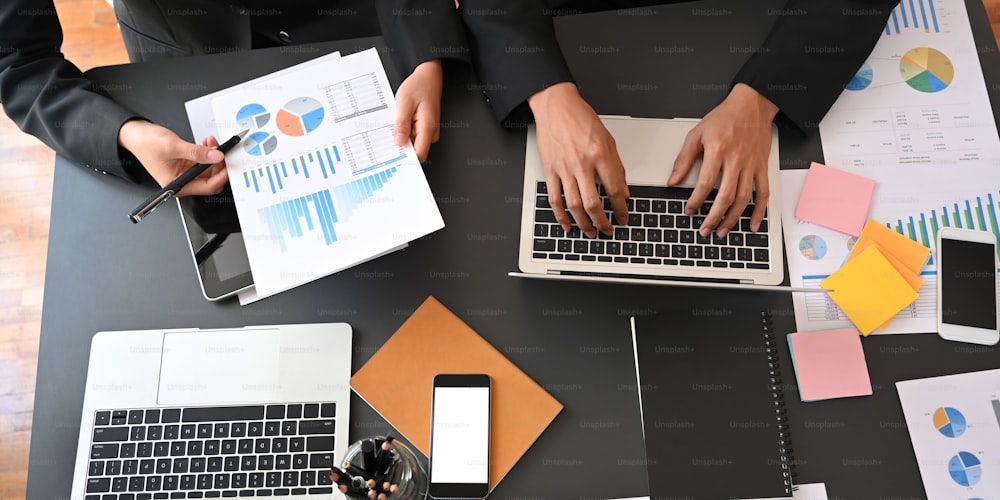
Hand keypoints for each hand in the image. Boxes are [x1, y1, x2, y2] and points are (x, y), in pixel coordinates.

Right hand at [117, 119, 228, 196]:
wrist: (135, 134)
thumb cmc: (146, 143)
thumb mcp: (174, 146)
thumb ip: (197, 152)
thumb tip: (216, 156)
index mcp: (178, 185)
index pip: (207, 187)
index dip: (221, 175)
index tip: (228, 163)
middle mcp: (183, 182)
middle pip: (211, 180)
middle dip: (219, 165)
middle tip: (223, 151)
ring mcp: (186, 174)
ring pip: (209, 170)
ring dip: (214, 156)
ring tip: (212, 143)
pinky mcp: (187, 165)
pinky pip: (204, 162)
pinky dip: (208, 153)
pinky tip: (207, 144)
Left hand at [392, 59, 442, 161]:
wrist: (428, 76)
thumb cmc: (419, 86)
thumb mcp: (405, 103)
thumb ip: (402, 124)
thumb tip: (399, 143)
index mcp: (428, 127)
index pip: (419, 154)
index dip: (406, 158)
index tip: (393, 158)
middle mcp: (431, 131)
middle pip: (415, 150)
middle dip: (401, 146)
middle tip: (389, 135)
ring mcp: (429, 130)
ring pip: (413, 142)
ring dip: (402, 137)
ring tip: (395, 123)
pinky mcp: (425, 127)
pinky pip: (413, 135)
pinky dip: (404, 131)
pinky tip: (399, 121)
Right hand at [528, 82, 628, 237]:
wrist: (556, 105)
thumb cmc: (581, 118)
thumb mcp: (608, 139)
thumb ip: (617, 167)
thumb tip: (624, 190)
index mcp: (601, 154)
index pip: (615, 190)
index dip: (620, 208)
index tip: (623, 218)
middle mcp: (582, 163)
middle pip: (593, 203)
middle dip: (602, 222)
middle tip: (607, 231)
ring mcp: (564, 168)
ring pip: (574, 205)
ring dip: (583, 223)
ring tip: (590, 232)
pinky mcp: (550, 169)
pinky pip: (554, 198)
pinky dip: (560, 215)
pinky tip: (566, 224)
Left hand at [669, 83, 777, 236]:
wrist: (752, 105)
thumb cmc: (725, 117)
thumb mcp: (697, 133)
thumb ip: (684, 159)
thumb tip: (673, 180)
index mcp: (718, 150)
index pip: (706, 183)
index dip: (696, 200)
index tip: (689, 210)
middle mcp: (736, 160)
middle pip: (725, 196)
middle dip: (714, 217)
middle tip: (705, 230)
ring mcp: (751, 165)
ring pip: (744, 198)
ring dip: (733, 218)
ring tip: (722, 231)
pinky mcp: (762, 167)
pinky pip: (764, 193)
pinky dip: (760, 211)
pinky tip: (753, 224)